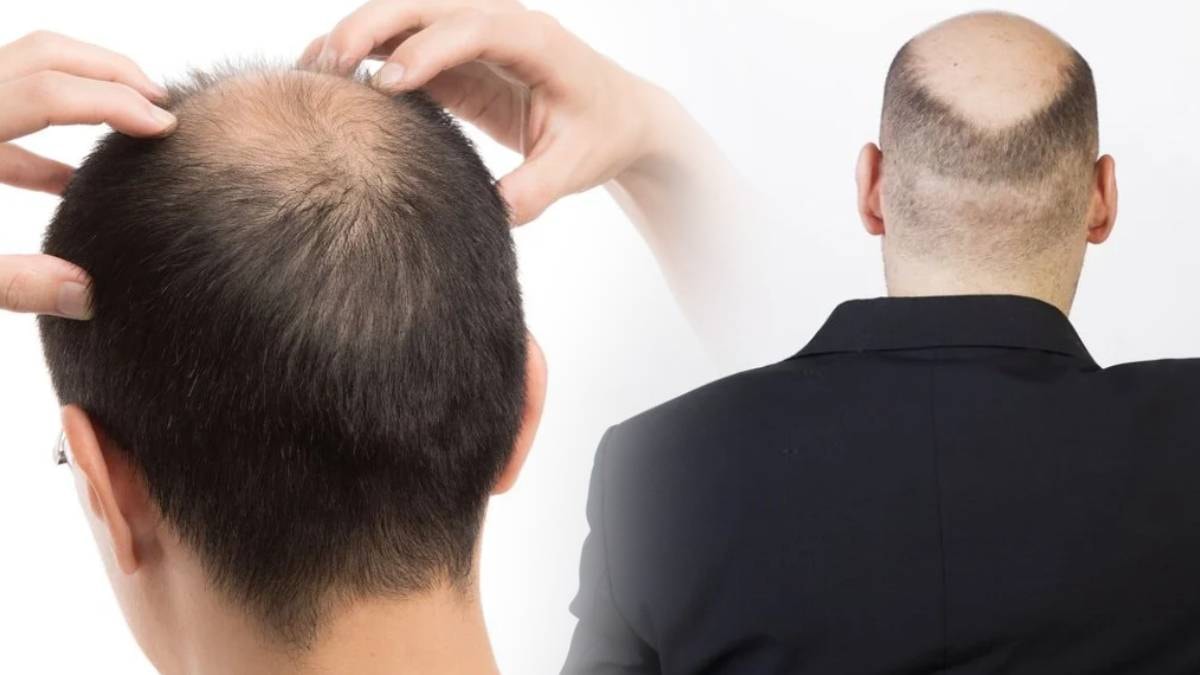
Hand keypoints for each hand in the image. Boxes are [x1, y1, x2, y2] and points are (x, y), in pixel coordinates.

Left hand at [0, 31, 174, 318]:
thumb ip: (16, 284)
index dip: (115, 105)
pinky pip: (7, 111)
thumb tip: (87, 296)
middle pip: (47, 56)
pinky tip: (71, 179)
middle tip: (165, 109)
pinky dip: (47, 133)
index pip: (49, 92)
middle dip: (113, 74)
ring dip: (87, 93)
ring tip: (135, 127)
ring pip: (30, 71)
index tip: (166, 128)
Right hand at [300, 0, 676, 224]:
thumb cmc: (601, 134)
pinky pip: (403, 44)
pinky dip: (366, 55)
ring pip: (405, 17)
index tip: (389, 82)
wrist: (617, 117)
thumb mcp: (575, 166)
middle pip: (427, 5)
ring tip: (313, 70)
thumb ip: (537, 188)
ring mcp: (473, 35)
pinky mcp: (456, 57)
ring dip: (358, 35)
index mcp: (536, 40)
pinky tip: (331, 80)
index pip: (475, 29)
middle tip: (329, 63)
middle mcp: (500, 23)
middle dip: (375, 26)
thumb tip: (496, 213)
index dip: (429, 49)